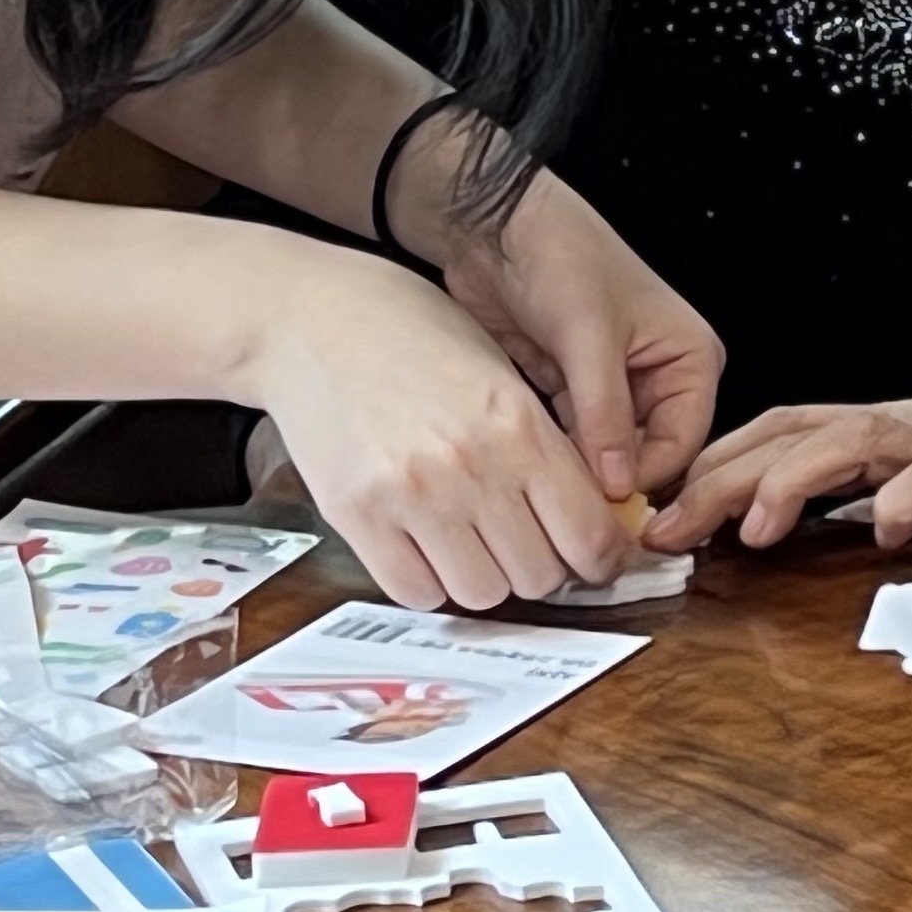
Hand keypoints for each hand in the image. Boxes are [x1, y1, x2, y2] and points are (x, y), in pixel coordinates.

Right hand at [240, 254, 632, 608]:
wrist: (310, 319)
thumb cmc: (410, 332)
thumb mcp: (502, 372)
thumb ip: (546, 444)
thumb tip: (588, 515)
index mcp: (521, 425)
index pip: (591, 534)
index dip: (602, 558)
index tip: (594, 559)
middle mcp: (472, 466)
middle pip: (540, 576)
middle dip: (542, 566)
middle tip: (526, 542)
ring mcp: (411, 495)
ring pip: (482, 593)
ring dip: (485, 577)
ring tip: (472, 541)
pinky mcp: (356, 516)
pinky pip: (414, 592)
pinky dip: (428, 582)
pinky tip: (425, 548)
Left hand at [427, 168, 719, 509]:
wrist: (493, 225)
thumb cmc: (559, 254)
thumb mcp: (588, 335)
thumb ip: (604, 414)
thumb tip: (617, 485)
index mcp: (690, 357)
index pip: (683, 444)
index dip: (646, 481)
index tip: (605, 514)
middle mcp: (661, 376)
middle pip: (649, 455)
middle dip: (614, 484)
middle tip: (575, 518)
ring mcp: (616, 387)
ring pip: (608, 454)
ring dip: (582, 474)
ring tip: (550, 500)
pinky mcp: (572, 391)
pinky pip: (574, 441)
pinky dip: (558, 457)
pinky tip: (534, 473)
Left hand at [651, 397, 911, 565]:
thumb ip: (857, 507)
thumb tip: (776, 537)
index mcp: (880, 431)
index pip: (779, 432)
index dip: (715, 467)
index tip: (663, 516)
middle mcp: (904, 423)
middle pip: (795, 430)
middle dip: (723, 477)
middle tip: (669, 528)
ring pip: (851, 438)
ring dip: (792, 480)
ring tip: (754, 528)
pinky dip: (903, 498)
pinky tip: (881, 532)